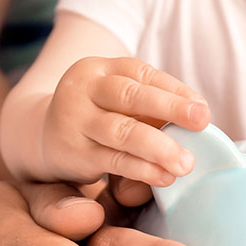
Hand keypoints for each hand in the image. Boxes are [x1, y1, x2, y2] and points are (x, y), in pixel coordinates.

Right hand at [29, 57, 210, 184]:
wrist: (41, 135)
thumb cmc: (100, 116)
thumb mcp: (120, 102)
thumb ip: (153, 106)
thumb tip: (201, 118)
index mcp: (101, 68)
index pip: (141, 74)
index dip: (175, 90)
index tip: (203, 110)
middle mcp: (84, 88)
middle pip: (130, 95)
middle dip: (170, 108)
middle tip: (201, 122)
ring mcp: (74, 119)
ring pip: (121, 131)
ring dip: (158, 147)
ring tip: (186, 164)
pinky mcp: (72, 151)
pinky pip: (112, 160)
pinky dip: (141, 169)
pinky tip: (164, 177)